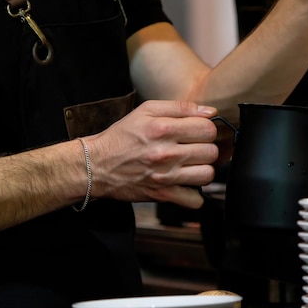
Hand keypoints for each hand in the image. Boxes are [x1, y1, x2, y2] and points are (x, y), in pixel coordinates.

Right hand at [84, 100, 218, 208]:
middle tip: (194, 148)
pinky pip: (195, 200)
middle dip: (206, 148)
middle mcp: (165, 153)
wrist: (95, 166)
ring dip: (203, 169)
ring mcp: (165, 176)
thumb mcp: (146, 111)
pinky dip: (194, 194)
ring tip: (192, 165)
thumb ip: (180, 107)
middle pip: (211, 152)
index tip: (198, 132)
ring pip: (208, 175)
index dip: (207, 129)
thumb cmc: (122, 136)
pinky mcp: (162, 195)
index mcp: (163, 129)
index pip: (208, 128)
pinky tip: (185, 183)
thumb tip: (210, 111)